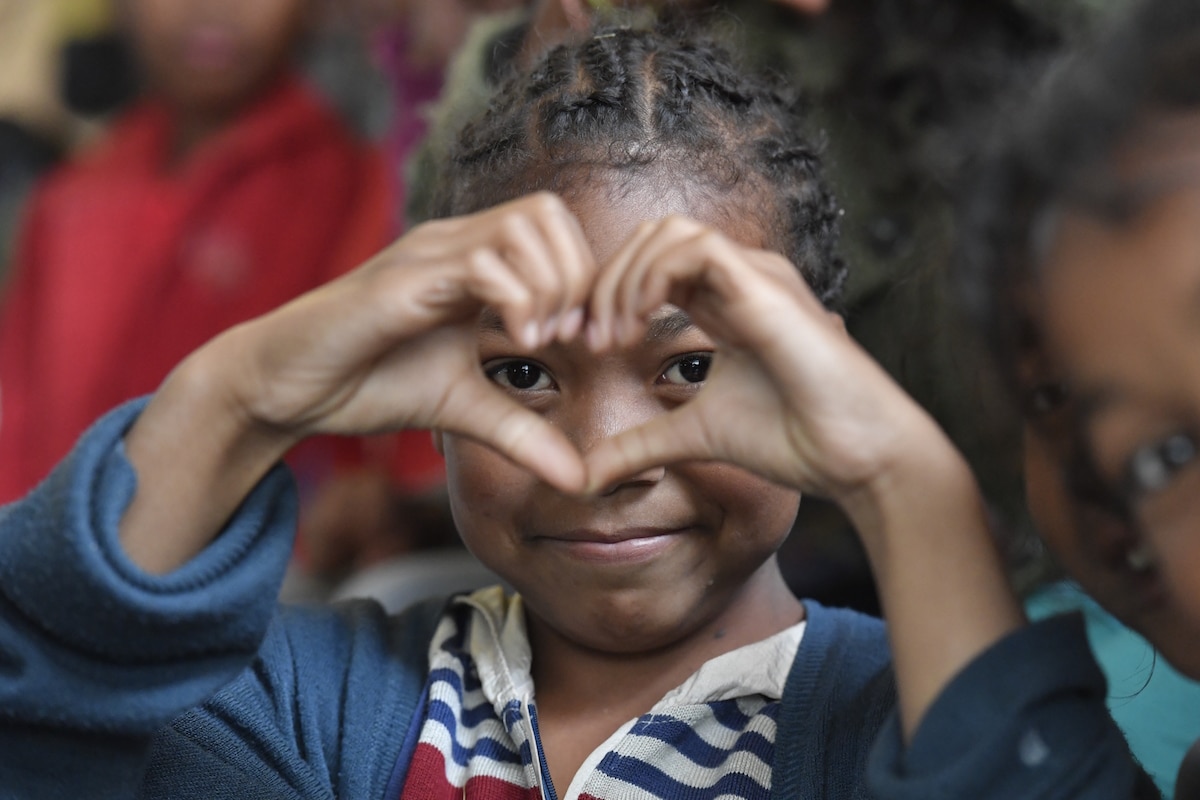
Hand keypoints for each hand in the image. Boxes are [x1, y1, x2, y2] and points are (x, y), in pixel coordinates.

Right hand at [122, 193, 594, 572]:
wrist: (282, 387)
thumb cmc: (368, 383)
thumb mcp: (463, 410)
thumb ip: (522, 434)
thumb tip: (580, 479)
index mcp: (472, 261)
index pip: (555, 227)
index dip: (585, 278)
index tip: (585, 342)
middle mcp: (453, 243)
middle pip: (549, 212)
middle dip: (576, 276)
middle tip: (567, 339)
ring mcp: (426, 255)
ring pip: (522, 226)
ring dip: (548, 285)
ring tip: (535, 342)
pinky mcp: (402, 281)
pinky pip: (479, 264)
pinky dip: (516, 299)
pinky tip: (514, 341)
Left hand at [582, 215, 932, 502]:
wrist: (855, 456)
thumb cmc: (794, 439)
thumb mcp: (694, 436)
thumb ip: (641, 443)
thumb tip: (585, 475)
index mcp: (723, 304)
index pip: (650, 265)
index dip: (607, 293)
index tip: (584, 344)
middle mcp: (739, 280)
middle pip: (652, 238)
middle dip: (606, 280)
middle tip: (587, 337)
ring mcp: (755, 277)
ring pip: (670, 231)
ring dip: (625, 277)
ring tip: (612, 336)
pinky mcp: (766, 287)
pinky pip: (696, 248)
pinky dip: (653, 276)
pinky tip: (639, 324)